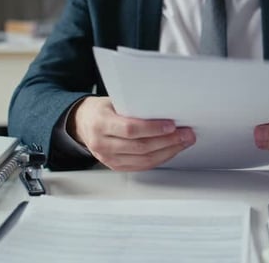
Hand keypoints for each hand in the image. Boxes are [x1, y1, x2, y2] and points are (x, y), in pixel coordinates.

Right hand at [67, 97, 195, 170]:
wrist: (82, 124)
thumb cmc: (101, 110)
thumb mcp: (112, 101)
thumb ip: (133, 106)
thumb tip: (164, 108)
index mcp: (100, 123)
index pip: (130, 129)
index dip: (153, 129)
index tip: (171, 125)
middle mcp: (102, 143)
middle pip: (141, 146)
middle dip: (168, 141)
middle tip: (186, 134)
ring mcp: (108, 158)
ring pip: (144, 159)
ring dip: (168, 151)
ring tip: (183, 142)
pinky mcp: (116, 166)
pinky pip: (142, 166)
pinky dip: (159, 159)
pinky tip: (171, 151)